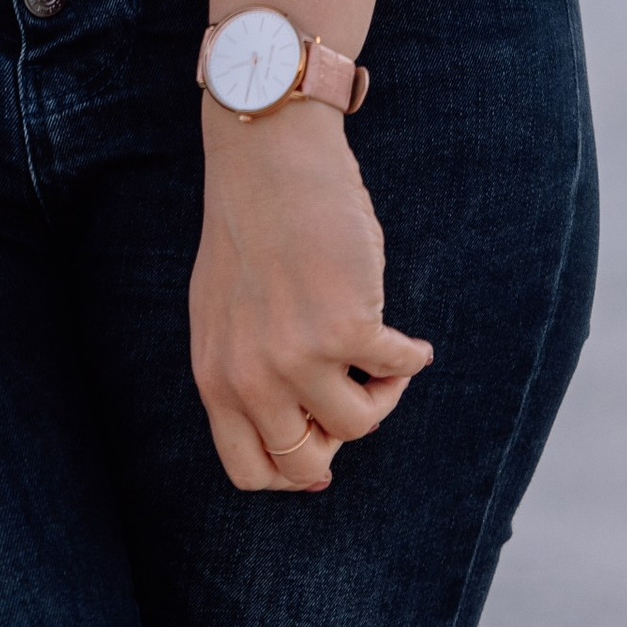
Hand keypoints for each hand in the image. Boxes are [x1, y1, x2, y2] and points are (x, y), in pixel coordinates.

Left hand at [190, 98, 432, 491]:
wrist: (267, 155)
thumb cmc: (250, 228)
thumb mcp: (225, 314)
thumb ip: (248, 379)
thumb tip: (309, 466)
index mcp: (215, 376)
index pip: (249, 470)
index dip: (294, 469)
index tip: (324, 448)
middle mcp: (249, 377)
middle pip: (306, 464)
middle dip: (338, 436)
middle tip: (354, 393)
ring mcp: (297, 356)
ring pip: (358, 424)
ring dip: (382, 395)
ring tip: (383, 357)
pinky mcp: (346, 326)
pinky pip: (396, 369)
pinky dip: (412, 357)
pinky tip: (412, 342)